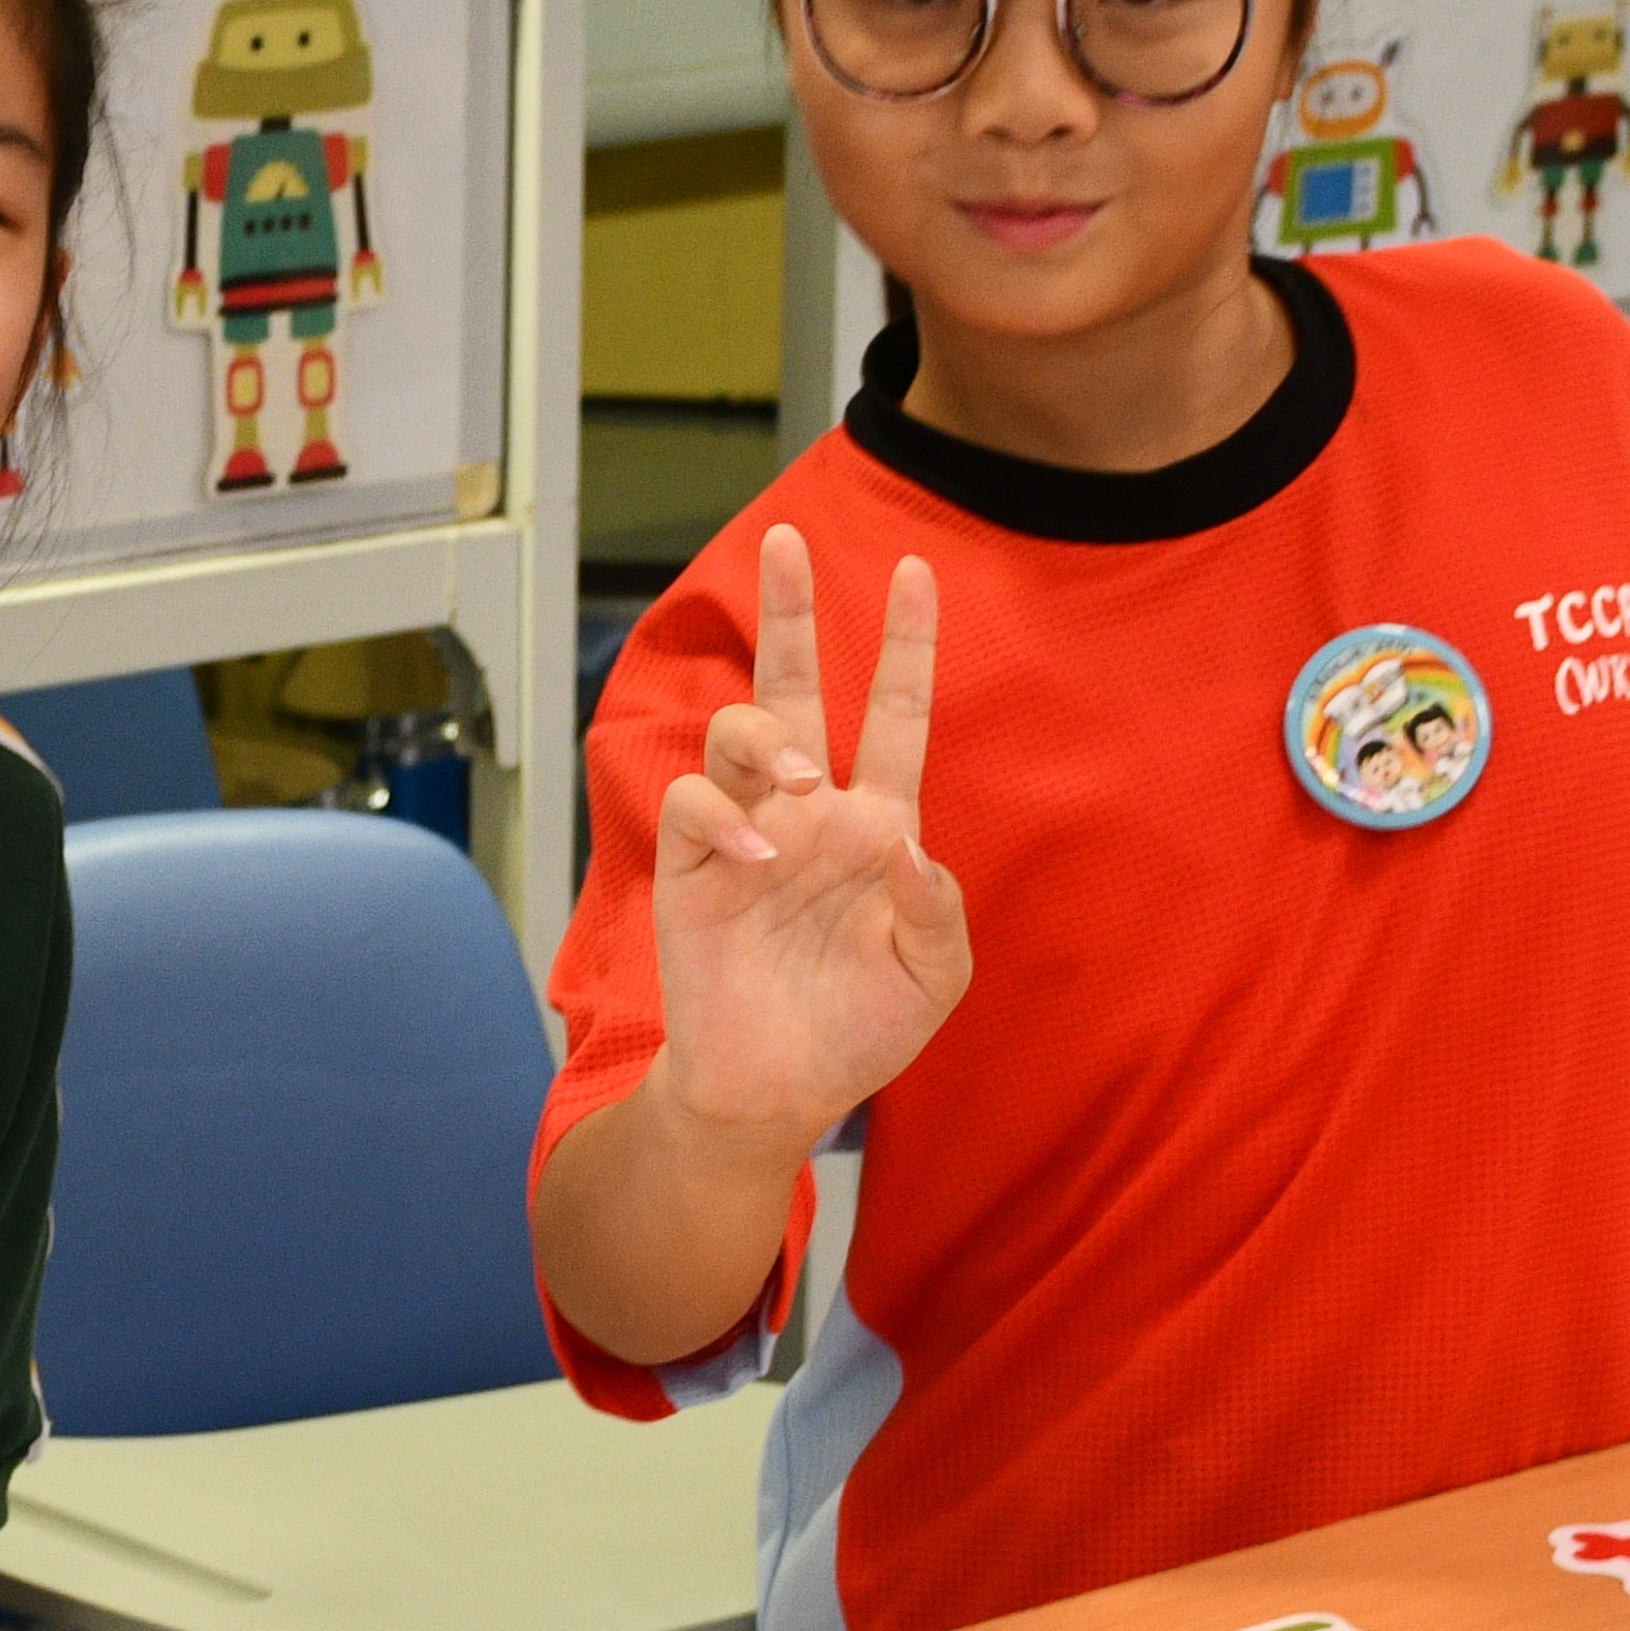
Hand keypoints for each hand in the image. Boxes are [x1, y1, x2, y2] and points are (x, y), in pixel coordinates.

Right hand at [644, 524, 969, 1163]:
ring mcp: (746, 833)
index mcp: (875, 825)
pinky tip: (752, 853)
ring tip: (794, 776)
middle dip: (790, 611)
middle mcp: (806, 811)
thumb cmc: (857, 1030)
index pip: (893, 716)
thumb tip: (905, 847)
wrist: (777, 1089)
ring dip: (765, 733)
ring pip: (739, 730)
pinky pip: (696, 803)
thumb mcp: (933, 977)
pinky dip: (722, 813)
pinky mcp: (692, 865)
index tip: (917, 572)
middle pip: (794, 686)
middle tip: (787, 540)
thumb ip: (938, 910)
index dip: (905, 645)